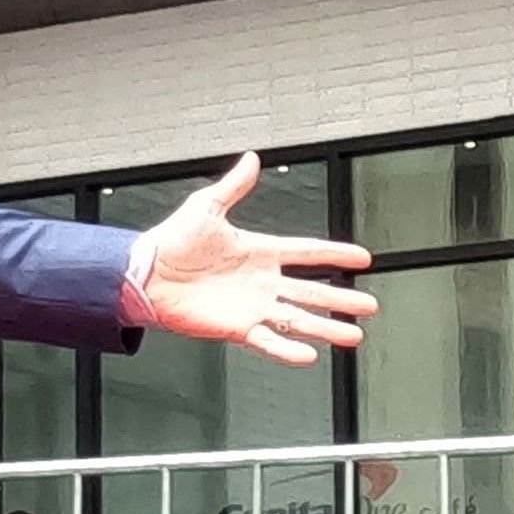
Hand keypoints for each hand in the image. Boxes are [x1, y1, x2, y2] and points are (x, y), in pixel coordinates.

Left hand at [134, 153, 378, 367]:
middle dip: (342, 299)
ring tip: (353, 335)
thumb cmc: (170, 241)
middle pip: (312, 291)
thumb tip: (250, 159)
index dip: (335, 254)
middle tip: (368, 306)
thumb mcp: (205, 207)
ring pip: (298, 319)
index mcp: (260, 251)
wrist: (144, 273)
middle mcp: (261, 281)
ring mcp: (251, 306)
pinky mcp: (236, 328)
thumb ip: (233, 186)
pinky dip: (287, 349)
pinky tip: (308, 354)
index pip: (307, 251)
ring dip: (326, 328)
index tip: (362, 258)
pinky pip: (268, 340)